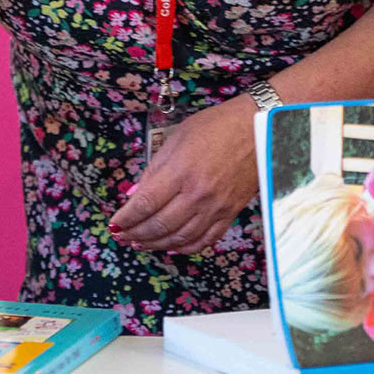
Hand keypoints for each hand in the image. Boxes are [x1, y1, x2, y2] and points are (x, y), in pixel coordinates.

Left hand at [108, 98, 257, 255]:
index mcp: (181, 171)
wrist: (259, 128)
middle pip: (159, 225)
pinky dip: (185, 248)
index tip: (114, 224)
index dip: (126, 218)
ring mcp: (216, 207)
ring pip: (180, 238)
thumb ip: (154, 169)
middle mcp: (198, 194)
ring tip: (140, 244)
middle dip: (136, 234)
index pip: (145, 204)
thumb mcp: (178, 138)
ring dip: (156, 244)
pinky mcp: (230, 214)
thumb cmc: (217, 125)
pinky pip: (205, 240)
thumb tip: (134, 195)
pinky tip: (172, 246)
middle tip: (123, 236)